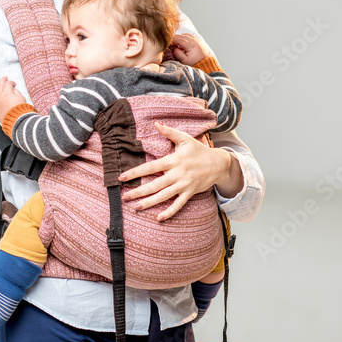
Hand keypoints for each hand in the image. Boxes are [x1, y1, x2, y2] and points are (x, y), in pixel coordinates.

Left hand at [0, 76, 27, 123]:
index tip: (14, 84)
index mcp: (7, 93)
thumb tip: (12, 90)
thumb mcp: (22, 98)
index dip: (11, 82)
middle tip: (4, 77)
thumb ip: (16, 92)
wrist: (17, 121)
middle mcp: (0, 96)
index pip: (7, 84)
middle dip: (2, 80)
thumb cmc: (21, 110)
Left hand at [118, 121, 237, 220]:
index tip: (122, 177)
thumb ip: (169, 132)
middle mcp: (177, 174)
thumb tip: (156, 123)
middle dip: (138, 191)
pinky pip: (178, 204)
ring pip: (164, 196)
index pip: (150, 167)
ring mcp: (184, 185)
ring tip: (135, 207)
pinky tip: (159, 218)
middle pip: (154, 185)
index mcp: (173, 160)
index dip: (135, 172)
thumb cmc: (199, 150)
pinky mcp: (190, 193)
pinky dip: (169, 212)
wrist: (219, 164)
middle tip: (124, 197)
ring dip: (149, 202)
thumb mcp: (185, 138)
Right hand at [170, 33, 213, 65]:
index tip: (167, 42)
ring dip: (179, 36)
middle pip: (182, 36)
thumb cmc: (193, 63)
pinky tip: (180, 40)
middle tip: (168, 41)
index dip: (172, 40)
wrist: (204, 64)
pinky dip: (184, 37)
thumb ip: (178, 54)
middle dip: (175, 38)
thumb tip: (173, 47)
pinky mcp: (198, 40)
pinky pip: (190, 36)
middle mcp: (195, 41)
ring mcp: (197, 40)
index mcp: (192, 45)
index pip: (180, 40)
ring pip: (186, 34)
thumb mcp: (184, 61)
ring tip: (174, 40)